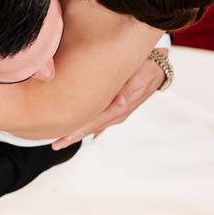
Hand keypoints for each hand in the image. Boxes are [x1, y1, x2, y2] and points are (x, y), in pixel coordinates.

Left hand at [51, 53, 166, 150]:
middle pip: (91, 128)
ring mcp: (117, 113)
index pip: (94, 122)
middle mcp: (117, 114)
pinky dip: (88, 127)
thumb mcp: (137, 76)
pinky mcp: (116, 109)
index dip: (78, 129)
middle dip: (73, 136)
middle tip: (56, 145)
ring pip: (94, 126)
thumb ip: (127, 89)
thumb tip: (119, 101)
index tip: (64, 136)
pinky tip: (78, 131)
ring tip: (62, 140)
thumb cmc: (144, 70)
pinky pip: (99, 121)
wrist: (157, 70)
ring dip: (78, 133)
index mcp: (119, 108)